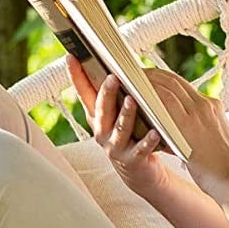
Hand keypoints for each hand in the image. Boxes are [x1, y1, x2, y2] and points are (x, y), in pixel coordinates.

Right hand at [65, 54, 166, 195]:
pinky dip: (148, 141)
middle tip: (112, 77)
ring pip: (121, 129)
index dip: (76, 76)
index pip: (84, 93)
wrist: (138, 171)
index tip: (71, 56)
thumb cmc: (130, 135)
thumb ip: (115, 95)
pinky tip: (156, 132)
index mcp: (97, 117)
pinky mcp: (132, 161)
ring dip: (126, 114)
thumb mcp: (117, 114)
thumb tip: (118, 67)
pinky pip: (141, 149)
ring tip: (132, 100)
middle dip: (106, 93)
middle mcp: (101, 132)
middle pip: (102, 110)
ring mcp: (115, 147)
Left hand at [141, 66, 228, 203]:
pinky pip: (164, 101)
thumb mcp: (210, 138)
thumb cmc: (219, 165)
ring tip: (128, 82)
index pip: (182, 85)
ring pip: (167, 86)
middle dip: (151, 75)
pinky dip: (149, 94)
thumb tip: (170, 127)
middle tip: (132, 75)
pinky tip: (134, 95)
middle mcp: (204, 104)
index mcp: (211, 106)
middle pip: (173, 80)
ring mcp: (197, 113)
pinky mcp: (188, 124)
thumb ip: (193, 127)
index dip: (163, 78)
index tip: (148, 77)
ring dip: (146, 82)